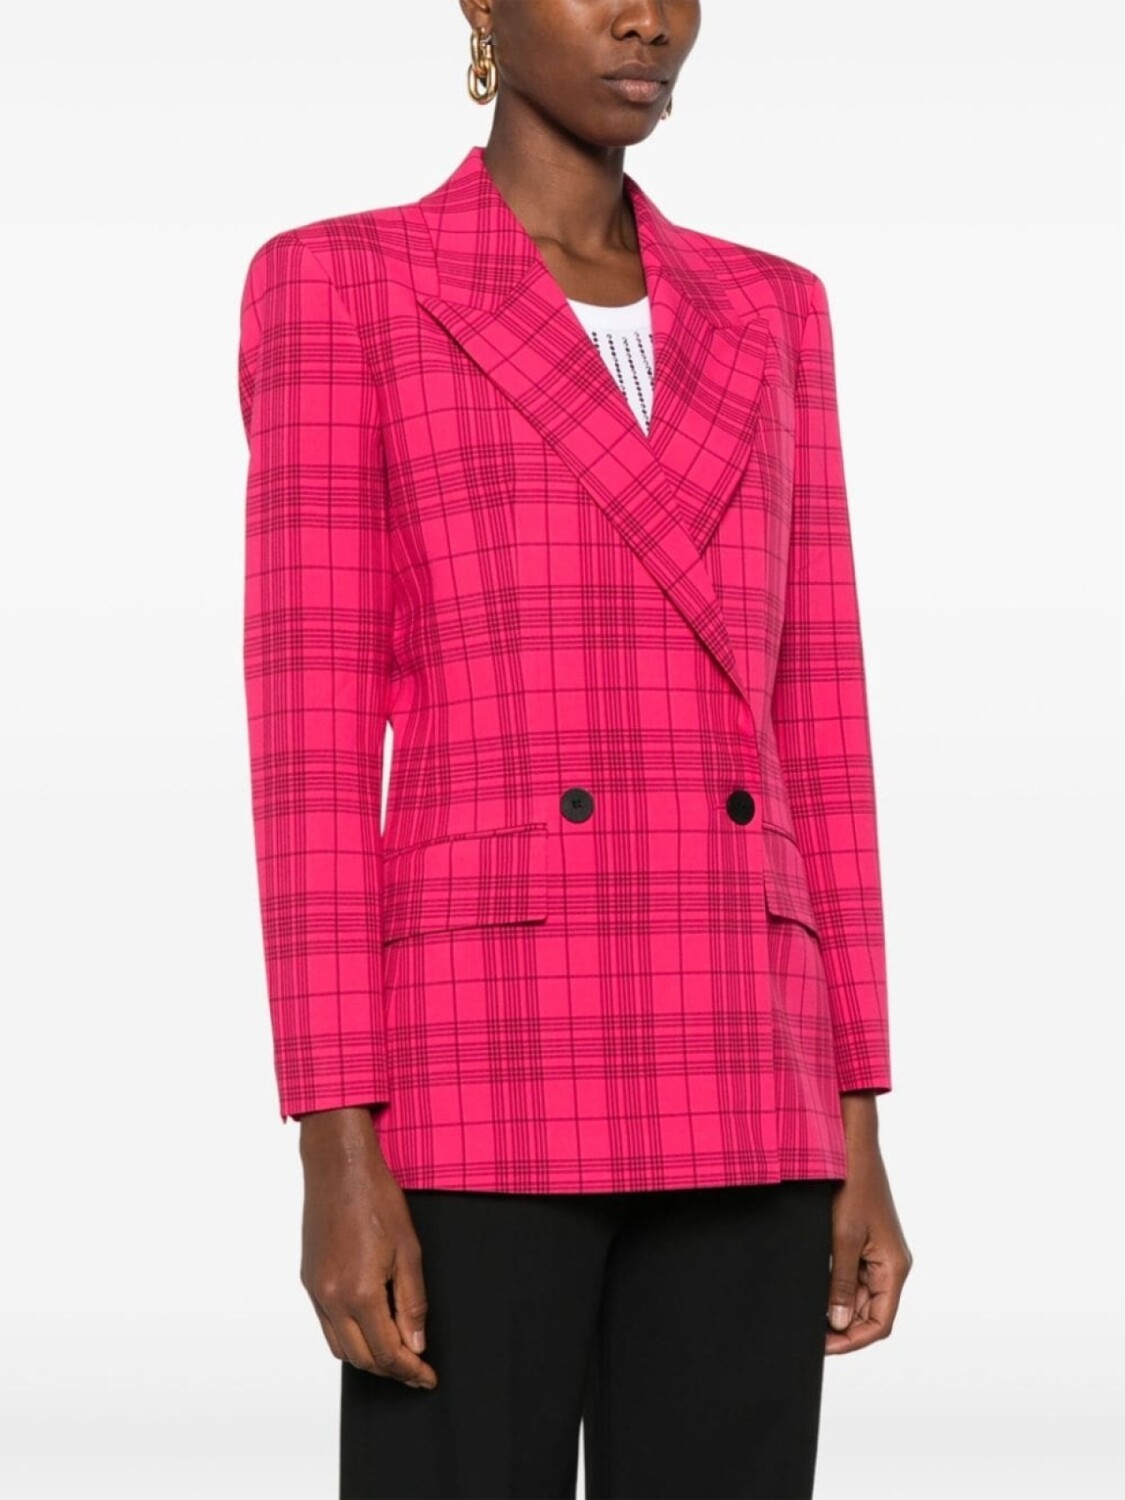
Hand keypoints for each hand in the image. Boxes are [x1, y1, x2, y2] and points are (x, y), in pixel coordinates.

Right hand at [297, 1107, 437, 1389]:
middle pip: (362, 1359)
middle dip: (392, 1369)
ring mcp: (316, 1291)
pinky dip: (349, 1337)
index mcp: (360, 1293)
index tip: (427, 1378)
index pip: (387, 1353)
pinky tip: (369, 1325)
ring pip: (340, 1348)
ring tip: (396, 1349)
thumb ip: (412, 1302)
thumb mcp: (409, 1250)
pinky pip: (327, 1326)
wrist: (338, 1166)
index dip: (410, 1371)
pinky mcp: (308, 1280)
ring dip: (369, 1356)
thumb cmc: (376, 1199)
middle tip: (417, 1368)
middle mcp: (332, 1299)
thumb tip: (417, 1343)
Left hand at [825, 1092, 911, 1354]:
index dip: (853, 1340)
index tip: (823, 1347)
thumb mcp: (844, 1238)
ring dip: (836, 1307)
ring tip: (806, 1315)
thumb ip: (841, 1282)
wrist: (850, 1145)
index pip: (879, 1323)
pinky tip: (813, 1290)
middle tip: (807, 1333)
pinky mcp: (863, 1242)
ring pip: (859, 1296)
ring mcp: (877, 1254)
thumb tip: (838, 1322)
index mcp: (893, 1268)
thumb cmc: (853, 1185)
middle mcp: (889, 1265)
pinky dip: (834, 1287)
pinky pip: (851, 1275)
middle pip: (869, 1313)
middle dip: (841, 1326)